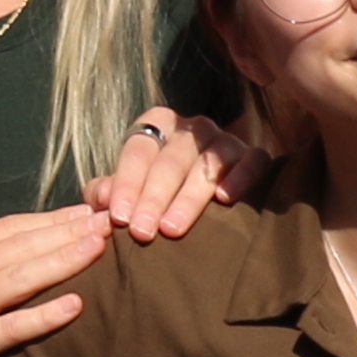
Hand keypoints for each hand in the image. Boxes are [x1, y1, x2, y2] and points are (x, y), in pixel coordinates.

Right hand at [0, 206, 112, 355]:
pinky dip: (44, 315)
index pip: (9, 227)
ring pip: (23, 277)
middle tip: (108, 221)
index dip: (50, 218)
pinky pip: (13, 327)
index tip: (84, 212)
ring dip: (64, 259)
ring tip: (98, 248)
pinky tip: (74, 306)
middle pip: (22, 245)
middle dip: (68, 231)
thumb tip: (17, 246)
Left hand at [90, 109, 251, 241]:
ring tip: (173, 229)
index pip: (138, 151)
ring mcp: (224, 140)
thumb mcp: (127, 189)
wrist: (200, 199)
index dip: (126, 185)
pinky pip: (252, 161)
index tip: (119, 218)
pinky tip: (225, 200)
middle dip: (154, 198)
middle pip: (171, 160)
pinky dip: (239, 178)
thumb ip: (106, 192)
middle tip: (143, 232)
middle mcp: (192, 128)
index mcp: (157, 124)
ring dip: (189, 198)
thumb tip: (102, 199)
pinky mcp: (254, 155)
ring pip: (207, 164)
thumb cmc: (154, 194)